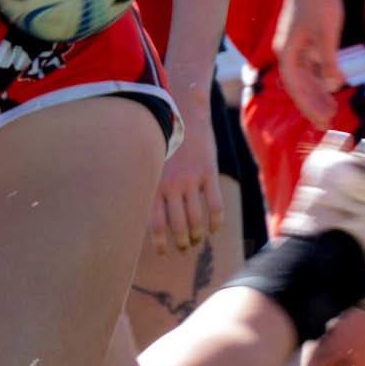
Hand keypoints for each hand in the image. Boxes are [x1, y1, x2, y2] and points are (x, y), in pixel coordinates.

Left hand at [149, 120, 221, 265]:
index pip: (156, 224)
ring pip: (196, 219)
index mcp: (155, 185)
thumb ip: (152, 188)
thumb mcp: (152, 164)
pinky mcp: (209, 174)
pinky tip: (214, 229)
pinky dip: (215, 222)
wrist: (184, 114)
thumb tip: (148, 217)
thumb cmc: (165, 142)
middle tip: (185, 247)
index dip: (160, 243)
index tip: (164, 252)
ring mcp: (191, 180)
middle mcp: (172, 185)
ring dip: (198, 235)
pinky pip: (215, 206)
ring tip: (198, 240)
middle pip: (178, 225)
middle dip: (182, 241)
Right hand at [270, 0, 347, 127]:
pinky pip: (310, 64)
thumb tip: (332, 86)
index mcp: (287, 51)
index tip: (322, 120)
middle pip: (299, 85)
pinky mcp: (304, 35)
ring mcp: (295, 43)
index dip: (308, 106)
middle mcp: (287, 49)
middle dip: (313, 104)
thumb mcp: (326, 34)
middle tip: (328, 122)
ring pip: (305, 75)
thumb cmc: (319, 1)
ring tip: (332, 108)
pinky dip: (320, 76)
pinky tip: (332, 85)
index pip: (295, 88)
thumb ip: (328, 61)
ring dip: (317, 92)